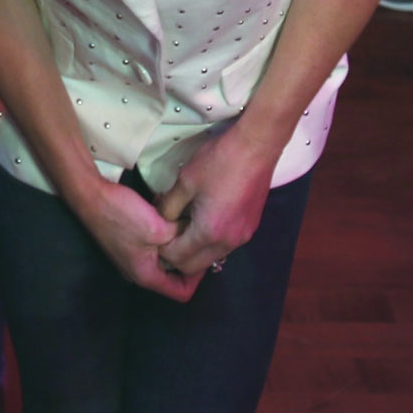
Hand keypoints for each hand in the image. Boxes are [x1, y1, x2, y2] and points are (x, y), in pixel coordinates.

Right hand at [69, 173, 198, 302]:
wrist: (90, 195)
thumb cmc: (122, 215)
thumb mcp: (158, 226)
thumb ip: (181, 235)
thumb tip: (198, 234)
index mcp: (146, 276)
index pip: (182, 292)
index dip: (197, 277)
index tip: (206, 254)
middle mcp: (139, 272)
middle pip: (174, 276)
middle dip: (188, 257)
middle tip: (200, 236)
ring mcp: (133, 257)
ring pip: (165, 258)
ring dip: (176, 242)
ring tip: (185, 223)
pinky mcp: (129, 243)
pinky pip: (155, 246)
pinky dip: (164, 234)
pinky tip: (168, 215)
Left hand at [154, 131, 277, 287]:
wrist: (256, 146)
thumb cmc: (219, 161)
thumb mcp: (185, 181)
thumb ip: (168, 207)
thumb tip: (159, 221)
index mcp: (210, 232)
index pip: (178, 259)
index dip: (162, 249)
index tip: (156, 231)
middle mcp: (228, 242)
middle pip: (195, 266)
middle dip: (177, 254)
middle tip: (167, 231)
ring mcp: (242, 237)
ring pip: (210, 257)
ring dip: (194, 248)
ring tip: (184, 222)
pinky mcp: (250, 228)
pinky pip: (224, 246)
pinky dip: (209, 240)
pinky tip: (203, 217)